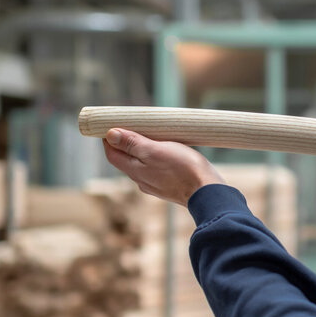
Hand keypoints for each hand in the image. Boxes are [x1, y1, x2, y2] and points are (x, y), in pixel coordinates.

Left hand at [103, 128, 225, 205]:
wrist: (207, 192)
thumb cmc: (183, 168)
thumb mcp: (156, 150)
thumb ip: (132, 144)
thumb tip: (110, 135)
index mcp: (135, 171)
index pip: (112, 154)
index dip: (108, 139)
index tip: (111, 124)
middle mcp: (141, 180)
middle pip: (125, 159)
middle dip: (124, 143)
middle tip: (131, 125)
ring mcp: (155, 185)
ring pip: (140, 165)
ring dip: (140, 150)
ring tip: (149, 135)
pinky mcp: (168, 186)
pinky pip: (154, 169)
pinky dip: (153, 158)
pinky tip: (164, 152)